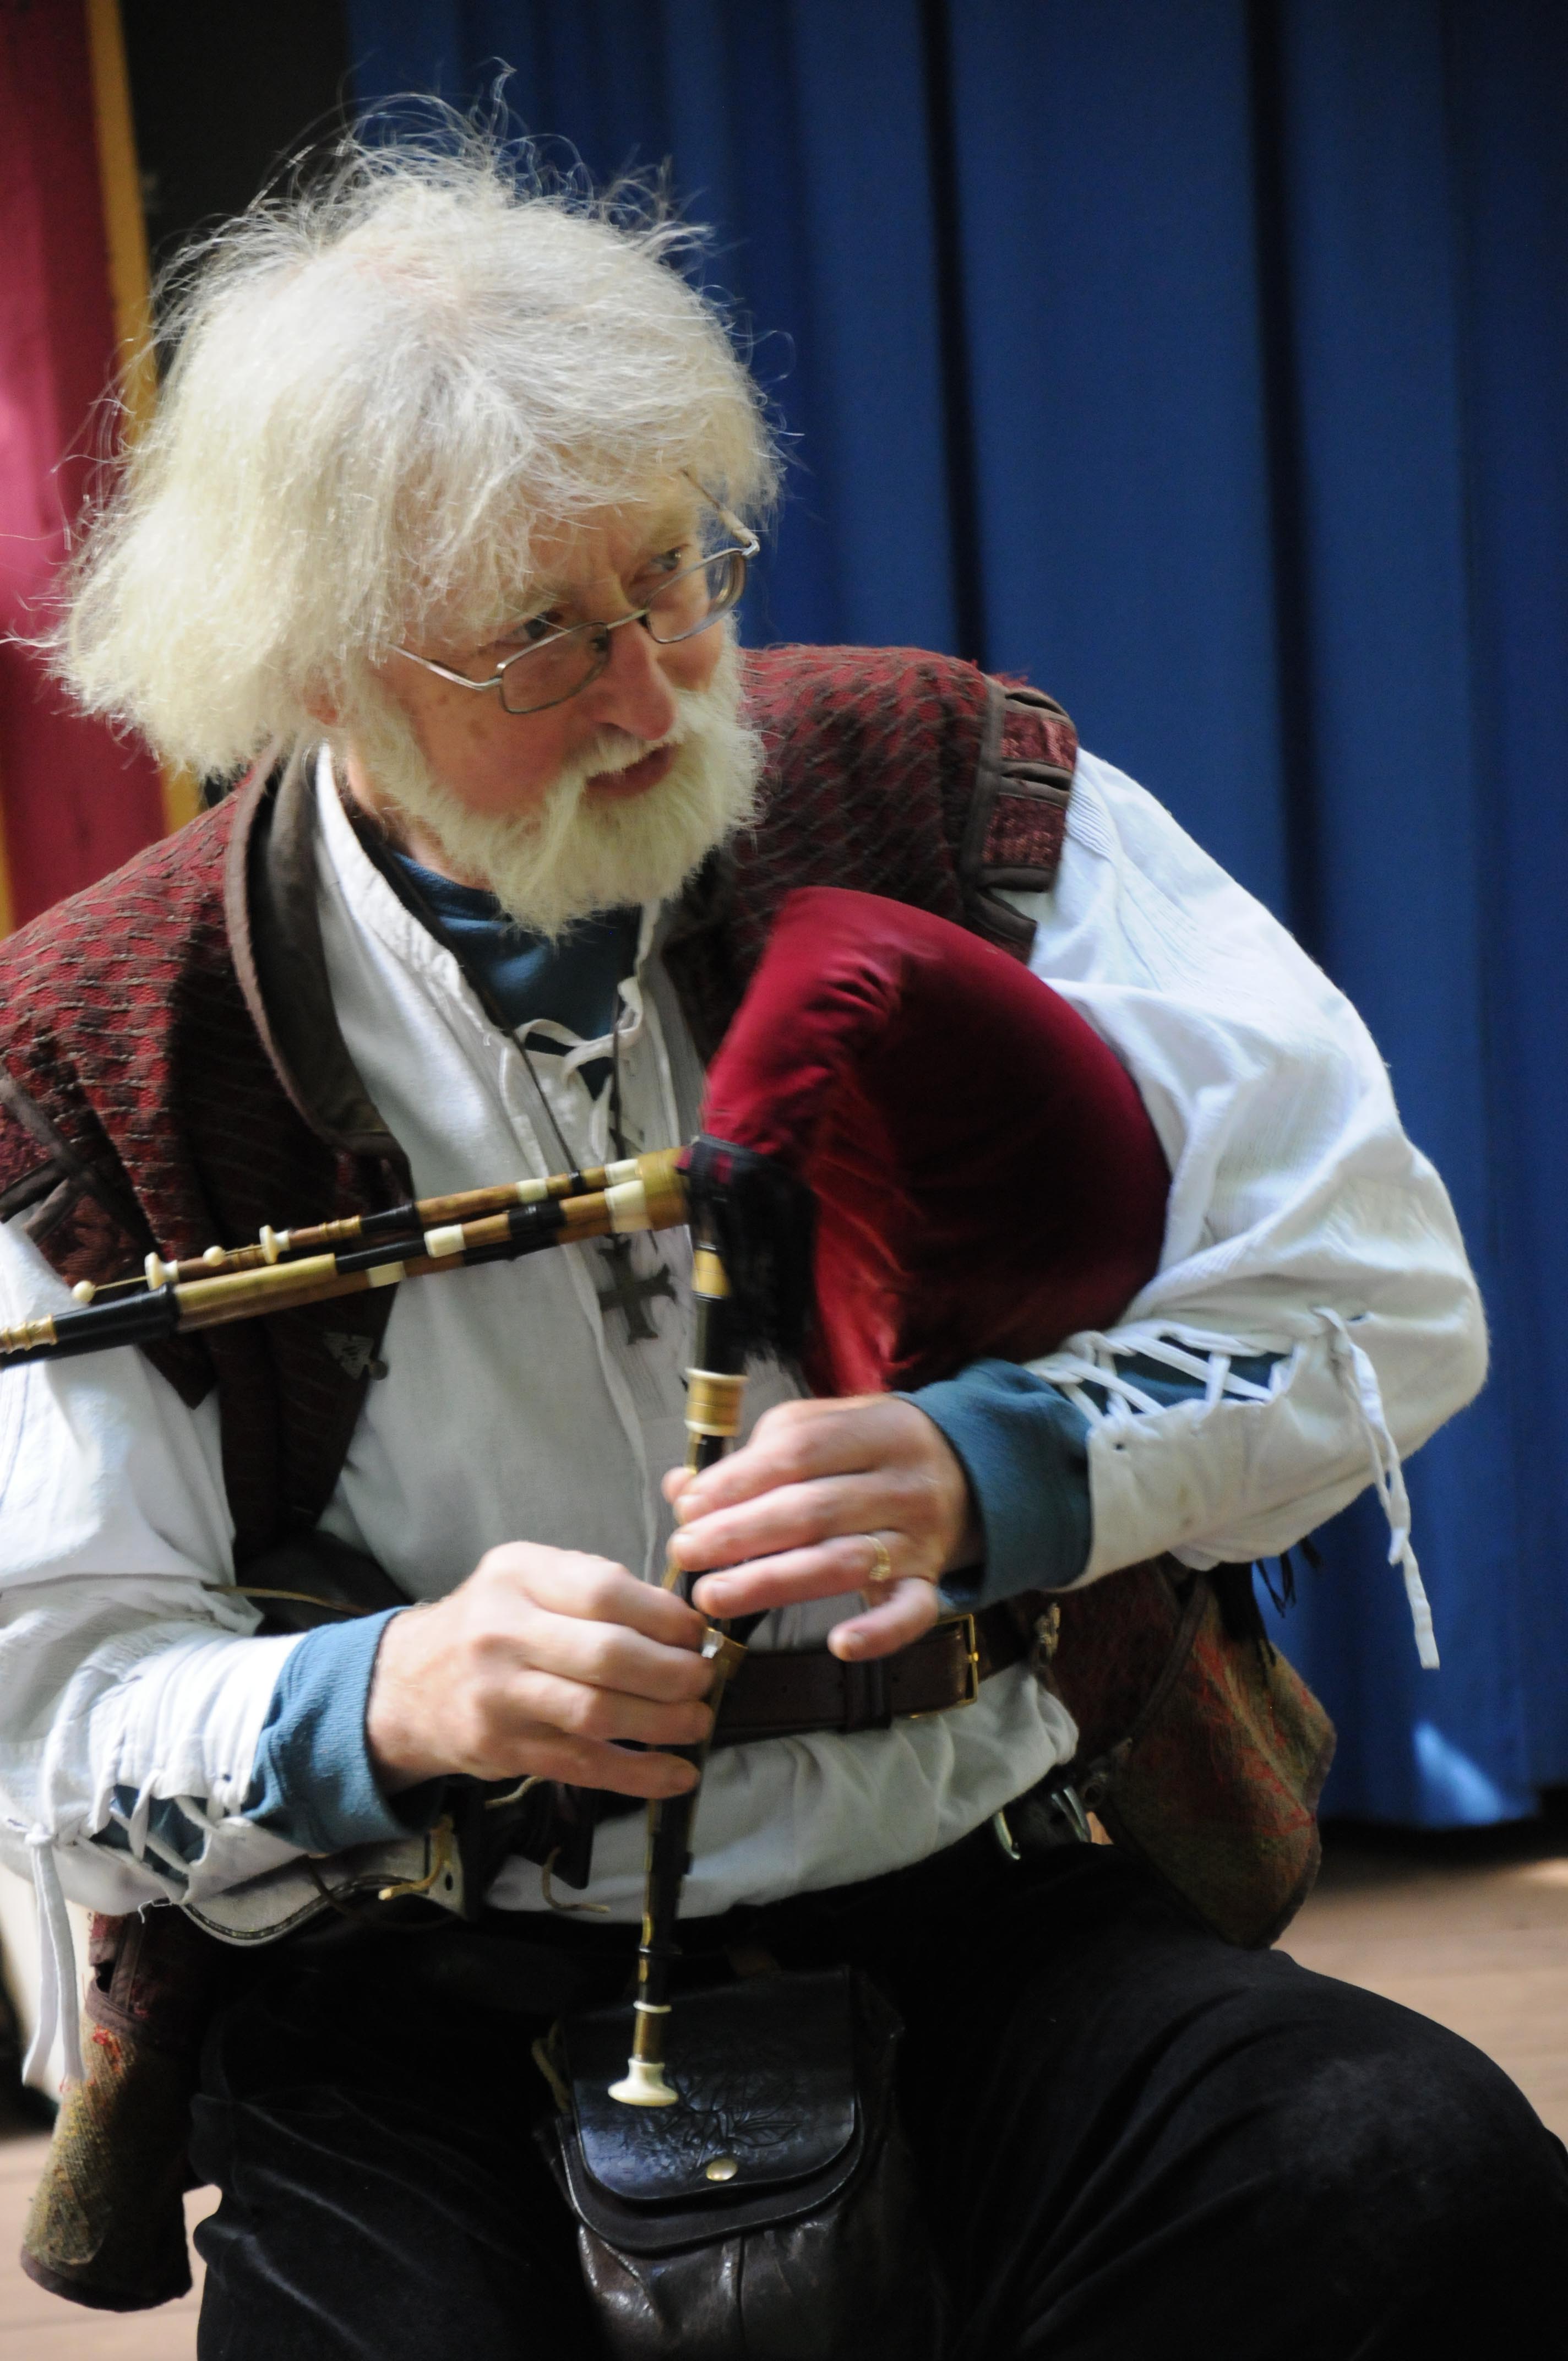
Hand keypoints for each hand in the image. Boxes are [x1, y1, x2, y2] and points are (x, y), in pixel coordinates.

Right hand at [366, 1543, 713, 1799]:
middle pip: (606, 1656)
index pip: (604, 1592)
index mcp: (517, 1575)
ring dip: (661, 1723)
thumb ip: (593, 1587)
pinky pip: (582, 1765)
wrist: (408, 1684)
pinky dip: (638, 1775)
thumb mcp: (528, 1580)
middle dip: (671, 1673)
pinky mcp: (503, 1749)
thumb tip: (680, 1622)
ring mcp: (499, 1695)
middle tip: (704, 1680)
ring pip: (597, 1714)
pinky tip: (677, 1775)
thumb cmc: (490, 1624)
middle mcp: (502, 1632)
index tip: (695, 1634)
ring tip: (698, 1722)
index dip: (663, 1617)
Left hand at [664, 1396, 980, 1661]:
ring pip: (843, 1562)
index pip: (800, 1452)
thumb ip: (755, 1456)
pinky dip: (880, 1632)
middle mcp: (902, 1483)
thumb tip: (682, 1489)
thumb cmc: (869, 1450)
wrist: (967, 1468)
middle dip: (741, 1534)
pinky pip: (911, 1612)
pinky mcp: (930, 1582)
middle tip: (685, 1553)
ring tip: (714, 1596)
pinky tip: (840, 1645)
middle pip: (813, 1510)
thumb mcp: (822, 1429)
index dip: (740, 1480)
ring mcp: (919, 1537)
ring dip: (774, 1582)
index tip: (689, 1506)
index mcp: (874, 1431)